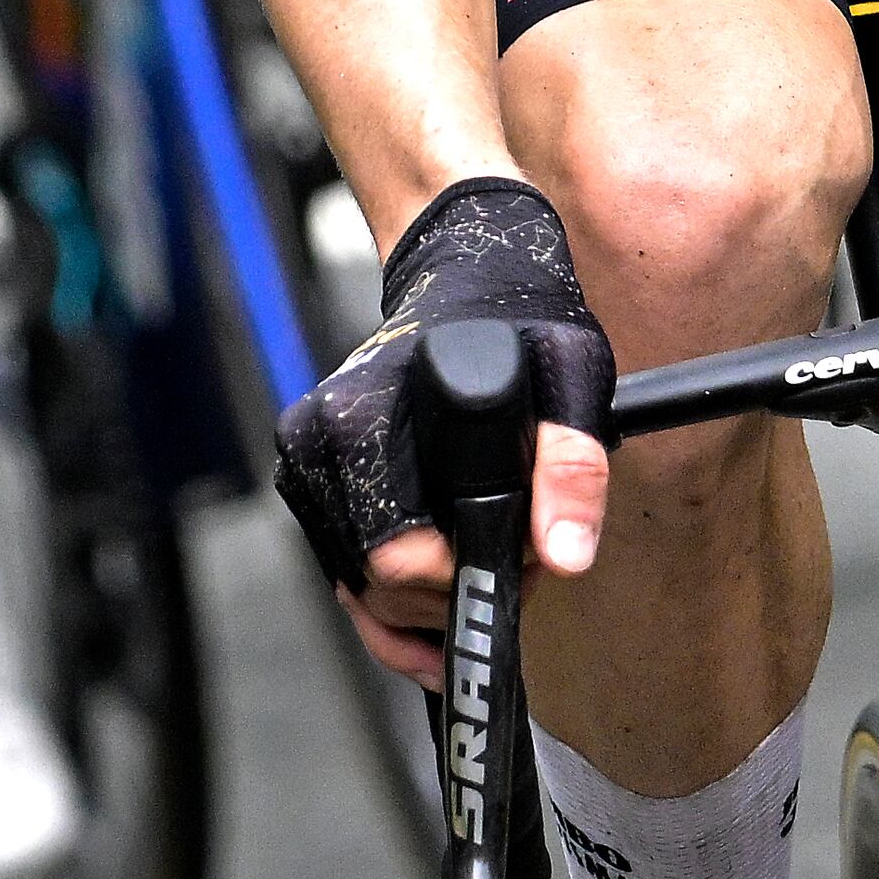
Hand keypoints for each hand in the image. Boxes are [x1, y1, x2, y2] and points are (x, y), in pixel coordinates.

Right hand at [276, 177, 619, 684]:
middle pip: (377, 584)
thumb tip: (565, 554)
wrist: (470, 275)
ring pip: (359, 590)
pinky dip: (395, 603)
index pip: (398, 558)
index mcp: (363, 418)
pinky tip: (443, 600)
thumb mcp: (572, 379)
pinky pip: (345, 574)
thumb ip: (572, 467)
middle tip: (521, 556)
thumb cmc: (520, 322)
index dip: (467, 575)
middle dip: (453, 592)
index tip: (520, 555)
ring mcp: (307, 462)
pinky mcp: (311, 480)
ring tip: (491, 555)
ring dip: (426, 601)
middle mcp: (319, 440)